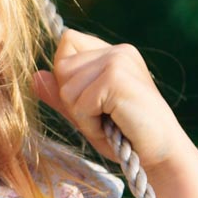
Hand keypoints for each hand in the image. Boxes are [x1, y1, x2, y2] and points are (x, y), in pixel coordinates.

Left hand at [33, 29, 193, 168]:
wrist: (162, 155)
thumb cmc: (126, 138)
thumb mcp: (87, 115)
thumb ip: (62, 96)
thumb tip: (35, 76)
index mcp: (113, 52)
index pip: (67, 42)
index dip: (68, 76)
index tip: (94, 101)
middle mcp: (117, 50)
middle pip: (62, 66)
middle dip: (73, 102)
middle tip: (104, 118)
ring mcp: (118, 60)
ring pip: (66, 88)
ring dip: (83, 116)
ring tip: (111, 123)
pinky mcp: (116, 78)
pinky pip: (79, 103)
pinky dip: (91, 124)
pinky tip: (114, 128)